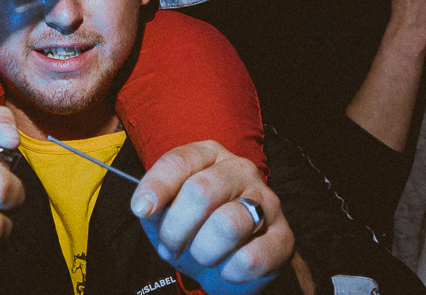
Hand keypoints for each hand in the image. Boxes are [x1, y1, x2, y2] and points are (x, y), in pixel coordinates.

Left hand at [132, 141, 293, 294]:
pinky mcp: (284, 237)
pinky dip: (230, 271)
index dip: (157, 186)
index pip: (180, 161)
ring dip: (203, 251)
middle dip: (176, 228)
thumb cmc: (195, 231)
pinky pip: (251, 258)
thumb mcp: (166, 215)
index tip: (142, 209)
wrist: (232, 266)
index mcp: (210, 155)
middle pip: (201, 191)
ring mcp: (267, 201)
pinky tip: (229, 267)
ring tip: (201, 256)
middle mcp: (241, 169)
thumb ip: (154, 206)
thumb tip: (145, 206)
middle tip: (170, 246)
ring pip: (228, 224)